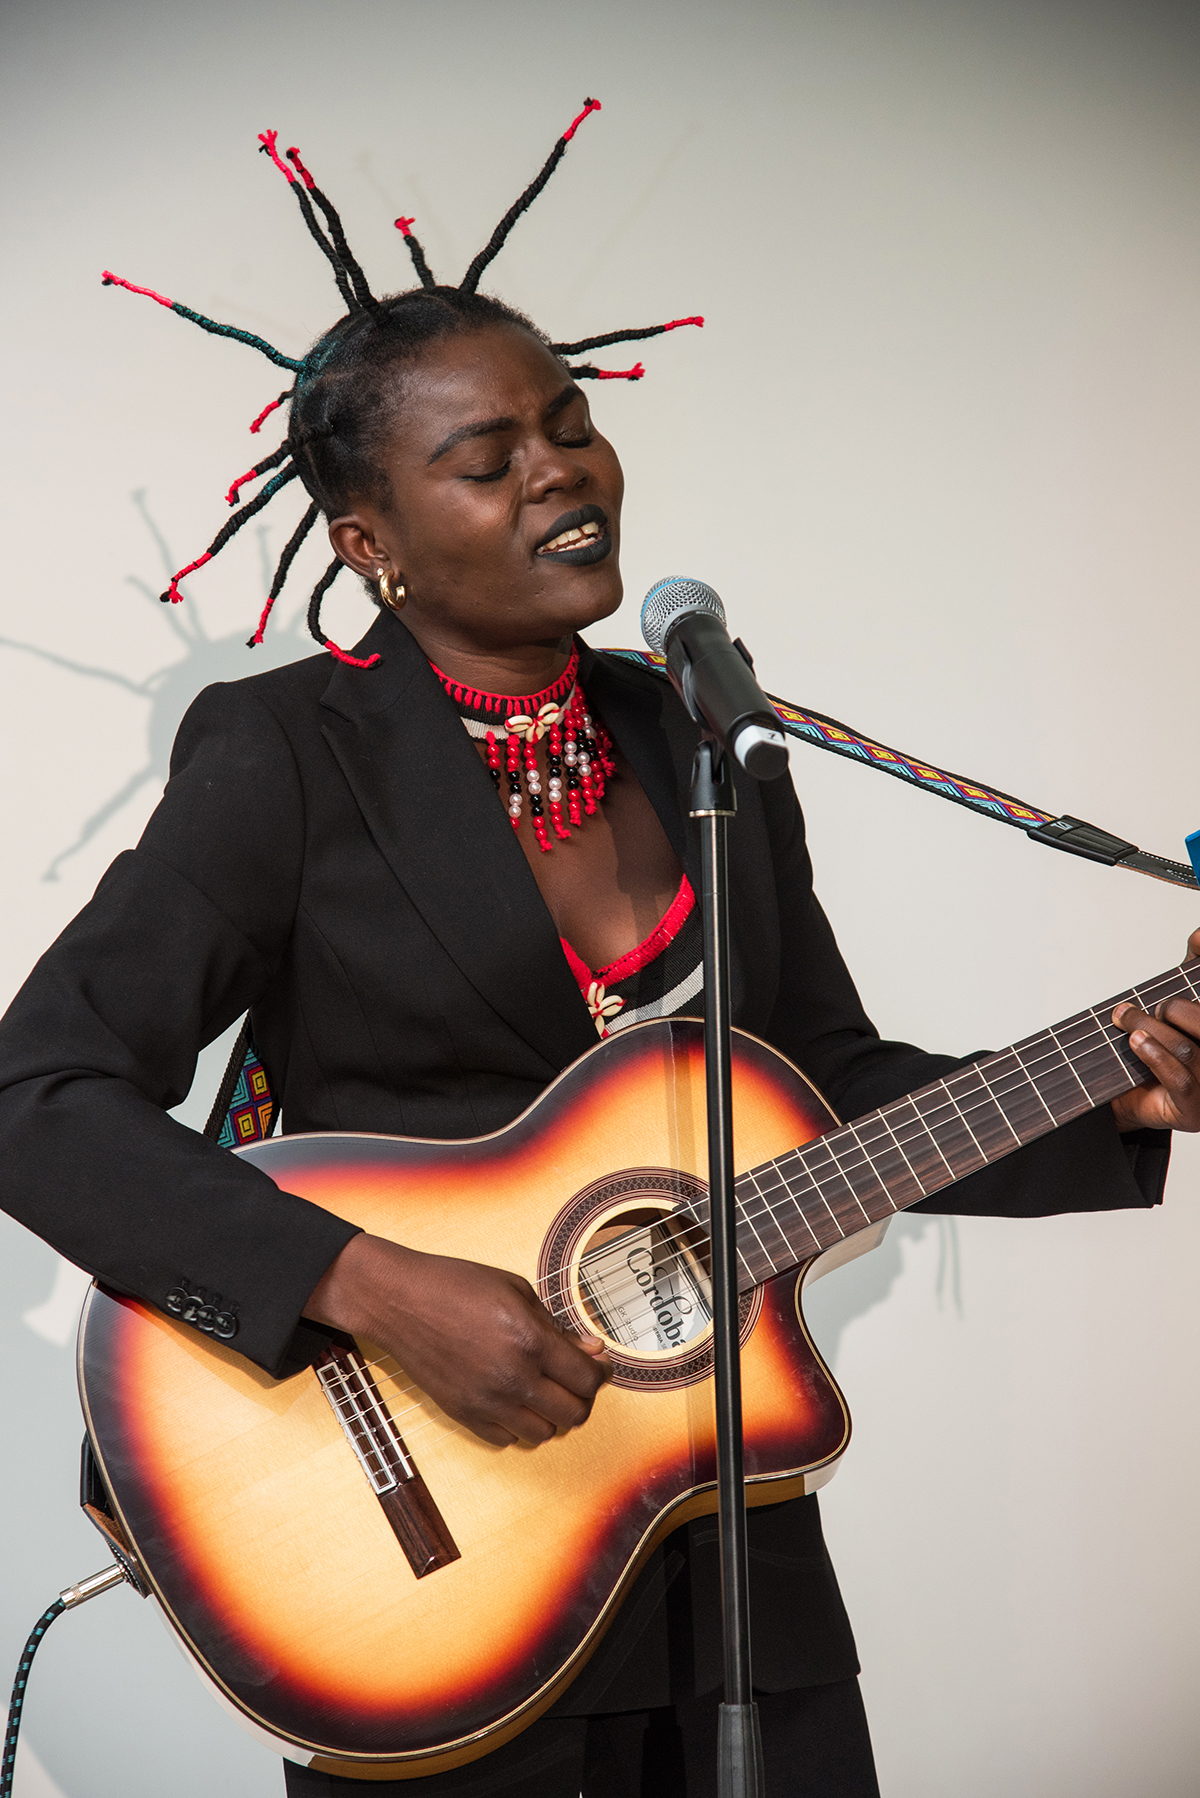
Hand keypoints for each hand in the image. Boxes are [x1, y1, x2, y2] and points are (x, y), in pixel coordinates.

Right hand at [303, 1233, 610, 1448]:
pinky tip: (514, 1399)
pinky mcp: (464, 1414)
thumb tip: (591, 1350)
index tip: (598, 1365)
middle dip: (583, 1397)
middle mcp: (512, 1378)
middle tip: (575, 1380)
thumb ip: (556, 1325)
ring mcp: (487, 1401)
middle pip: (574, 1414)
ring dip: (552, 1415)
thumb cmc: (456, 1285)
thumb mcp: (517, 1290)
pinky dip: (519, 1424)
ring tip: (544, 1391)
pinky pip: (508, 1439)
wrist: (400, 1301)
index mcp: (530, 1340)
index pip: (587, 1379)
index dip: (601, 1374)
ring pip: (544, 1433)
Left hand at [1110, 929, 1199, 1131]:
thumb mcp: (1176, 1008)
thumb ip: (1193, 970)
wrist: (1135, 1103)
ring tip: (1123, 1017)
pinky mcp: (1195, 1110)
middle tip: (1140, 1007)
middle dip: (1169, 1008)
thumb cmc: (1163, 1048)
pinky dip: (1154, 1055)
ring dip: (1148, 1027)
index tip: (1197, 939)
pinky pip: (1179, 1078)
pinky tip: (1135, 1041)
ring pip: (1187, 1048)